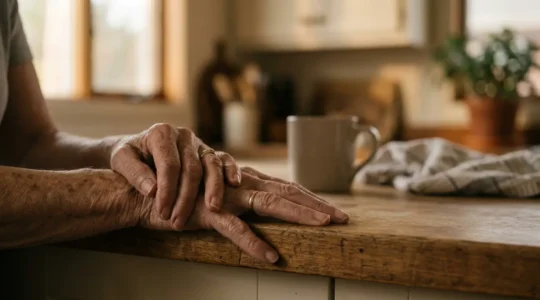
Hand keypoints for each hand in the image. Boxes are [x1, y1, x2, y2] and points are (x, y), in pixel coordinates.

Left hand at [110, 123, 239, 229]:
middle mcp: (183, 135)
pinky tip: (234, 184)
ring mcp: (198, 143)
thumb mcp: (121, 160)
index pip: (169, 164)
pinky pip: (224, 159)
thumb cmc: (128, 156)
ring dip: (214, 188)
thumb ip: (135, 174)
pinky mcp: (209, 152)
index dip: (168, 190)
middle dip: (187, 197)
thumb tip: (152, 191)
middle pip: (191, 168)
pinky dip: (231, 170)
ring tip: (213, 209)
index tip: (163, 212)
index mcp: (161, 133)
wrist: (137, 149)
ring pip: (211, 164)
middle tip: (178, 221)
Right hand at [138, 168, 348, 262]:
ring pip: (269, 205)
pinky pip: (234, 230)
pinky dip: (253, 243)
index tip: (335, 211)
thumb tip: (265, 211)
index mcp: (246, 183)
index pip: (286, 188)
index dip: (311, 198)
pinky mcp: (208, 213)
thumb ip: (242, 201)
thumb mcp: (220, 198)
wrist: (148, 194)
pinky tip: (271, 257)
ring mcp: (226, 198)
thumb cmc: (185, 197)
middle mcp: (240, 186)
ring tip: (323, 227)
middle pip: (287, 193)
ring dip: (298, 215)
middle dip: (317, 205)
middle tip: (343, 218)